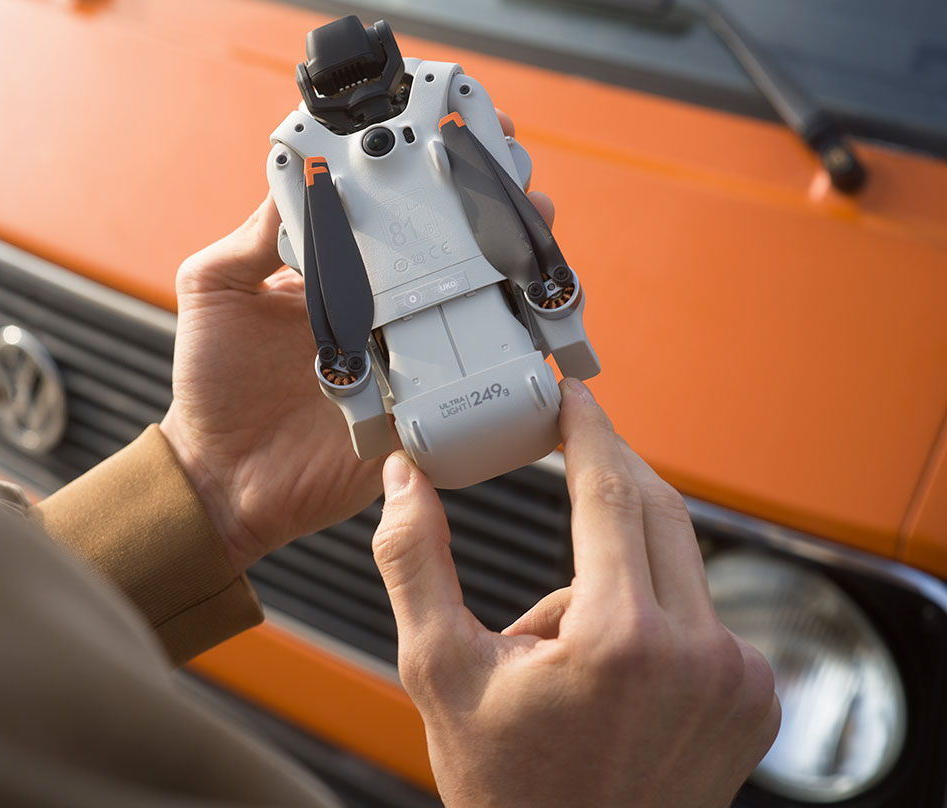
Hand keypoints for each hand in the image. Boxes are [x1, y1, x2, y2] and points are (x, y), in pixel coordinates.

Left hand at [162, 113, 552, 575]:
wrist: (225, 477)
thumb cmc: (213, 383)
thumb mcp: (214, 289)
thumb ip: (251, 238)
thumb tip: (294, 179)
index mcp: (337, 269)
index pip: (387, 207)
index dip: (420, 168)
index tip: (451, 127)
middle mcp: (380, 303)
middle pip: (447, 242)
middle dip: (487, 198)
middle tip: (510, 167)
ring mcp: (406, 350)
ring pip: (475, 296)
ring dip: (514, 254)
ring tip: (534, 217)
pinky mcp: (422, 402)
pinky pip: (477, 371)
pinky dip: (514, 343)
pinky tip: (535, 307)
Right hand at [372, 378, 779, 807]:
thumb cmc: (506, 786)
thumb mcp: (439, 670)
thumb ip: (415, 560)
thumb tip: (404, 479)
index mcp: (621, 639)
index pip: (610, 489)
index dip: (587, 428)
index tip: (571, 391)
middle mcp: (698, 653)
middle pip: (655, 507)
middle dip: (606, 469)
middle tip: (563, 446)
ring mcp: (739, 678)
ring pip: (674, 559)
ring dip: (617, 558)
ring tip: (560, 639)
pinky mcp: (756, 696)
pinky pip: (700, 609)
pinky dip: (653, 606)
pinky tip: (611, 665)